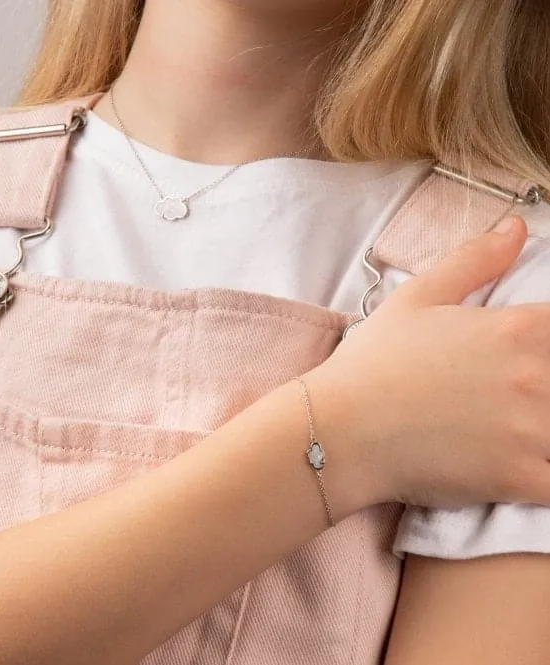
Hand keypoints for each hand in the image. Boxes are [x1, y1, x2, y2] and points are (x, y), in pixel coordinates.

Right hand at [305, 216, 549, 509]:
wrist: (340, 429)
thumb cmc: (372, 363)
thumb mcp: (415, 298)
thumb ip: (473, 261)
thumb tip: (516, 229)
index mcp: (517, 329)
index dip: (548, 340)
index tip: (531, 360)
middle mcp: (536, 377)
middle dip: (546, 388)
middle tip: (514, 396)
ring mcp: (533, 431)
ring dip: (548, 431)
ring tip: (518, 431)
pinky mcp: (520, 478)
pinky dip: (547, 475)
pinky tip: (526, 468)